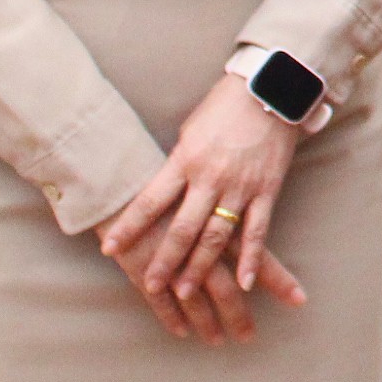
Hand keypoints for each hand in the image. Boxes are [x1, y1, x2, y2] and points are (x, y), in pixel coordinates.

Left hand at [97, 77, 307, 342]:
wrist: (271, 88)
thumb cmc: (224, 107)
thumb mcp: (190, 131)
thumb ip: (178, 164)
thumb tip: (164, 190)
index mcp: (185, 160)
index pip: (149, 201)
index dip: (128, 227)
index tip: (109, 249)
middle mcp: (210, 178)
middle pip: (182, 228)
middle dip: (164, 260)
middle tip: (151, 285)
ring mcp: (240, 187)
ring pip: (216, 236)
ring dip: (200, 267)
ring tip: (186, 292)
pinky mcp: (267, 190)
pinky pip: (257, 231)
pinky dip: (250, 259)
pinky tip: (242, 283)